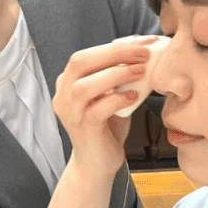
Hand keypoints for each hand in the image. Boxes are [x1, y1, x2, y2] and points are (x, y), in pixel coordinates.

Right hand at [53, 36, 159, 176]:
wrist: (97, 164)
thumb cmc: (108, 128)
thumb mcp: (113, 96)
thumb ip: (119, 77)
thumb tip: (143, 52)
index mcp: (68, 82)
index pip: (87, 54)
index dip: (115, 46)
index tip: (143, 42)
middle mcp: (63, 95)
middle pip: (80, 62)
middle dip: (115, 53)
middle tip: (144, 53)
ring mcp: (70, 113)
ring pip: (84, 86)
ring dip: (116, 74)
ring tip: (141, 71)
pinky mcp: (82, 129)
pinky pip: (96, 109)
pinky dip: (117, 99)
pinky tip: (134, 97)